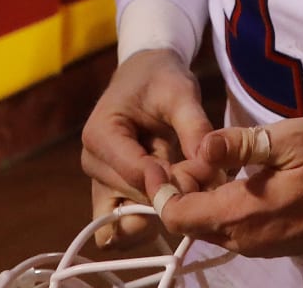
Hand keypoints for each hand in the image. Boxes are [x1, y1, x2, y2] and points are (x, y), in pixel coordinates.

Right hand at [81, 49, 214, 245]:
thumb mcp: (181, 93)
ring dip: (162, 211)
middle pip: (134, 200)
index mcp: (100, 134)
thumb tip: (210, 164)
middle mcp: (93, 163)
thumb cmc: (160, 79)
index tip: (203, 170)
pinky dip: (152, 220)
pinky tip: (176, 196)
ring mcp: (99, 183)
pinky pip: (124, 227)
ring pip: (127, 223)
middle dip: (172, 193)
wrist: (145, 75)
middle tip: (203, 176)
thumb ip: (195, 127)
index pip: (135, 174)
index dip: (172, 179)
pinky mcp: (111, 195)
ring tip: (187, 183)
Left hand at [146, 120, 302, 257]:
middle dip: (182, 190)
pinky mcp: (273, 244)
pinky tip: (236, 179)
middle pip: (191, 223)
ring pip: (211, 227)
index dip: (161, 189)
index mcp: (243, 214)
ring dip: (203, 199)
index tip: (163, 160)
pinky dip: (223, 207)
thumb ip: (239, 145)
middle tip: (195, 154)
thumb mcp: (287, 138)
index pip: (178, 216)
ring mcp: (261, 246)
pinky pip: (233, 230)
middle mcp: (246, 239)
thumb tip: (200, 147)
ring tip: (215, 162)